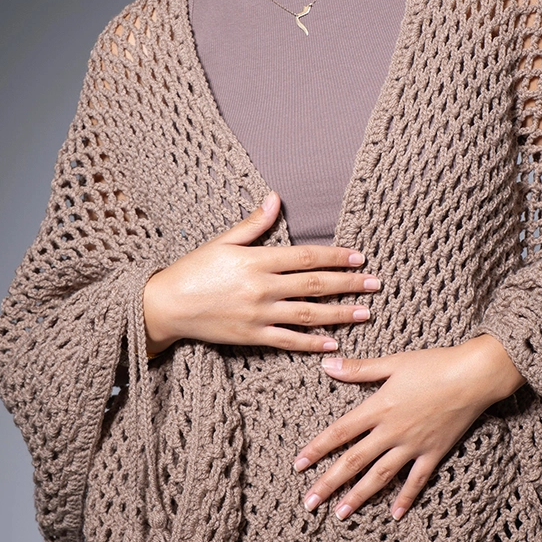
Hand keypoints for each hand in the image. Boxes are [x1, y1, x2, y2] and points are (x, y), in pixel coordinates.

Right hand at [142, 191, 380, 355]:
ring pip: (309, 314)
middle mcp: (262, 288)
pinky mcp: (252, 336)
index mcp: (257, 260)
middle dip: (349, 284)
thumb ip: (253, 224)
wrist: (166, 305)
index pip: (306, 257)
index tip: (359, 257)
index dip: (336, 257)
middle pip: (315, 285)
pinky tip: (333, 343)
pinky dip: (311, 343)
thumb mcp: (222, 241)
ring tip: (365, 313)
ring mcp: (259, 315)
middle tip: (375, 284)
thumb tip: (276, 198)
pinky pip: (288, 341)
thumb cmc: (194, 269)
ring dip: (340, 314)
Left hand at [293, 334, 524, 519]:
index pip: (339, 433)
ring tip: (339, 514)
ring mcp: (413, 445)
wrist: (473, 376)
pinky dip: (405, 498)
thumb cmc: (433, 364)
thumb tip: (327, 365)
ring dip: (358, 496)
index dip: (317, 449)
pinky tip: (394, 514)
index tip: (298, 465)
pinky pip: (417, 481)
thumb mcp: (393, 362)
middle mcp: (392, 431)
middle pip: (353, 461)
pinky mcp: (434, 453)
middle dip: (329, 483)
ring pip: (380, 477)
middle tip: (308, 503)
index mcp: (378, 407)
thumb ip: (359, 369)